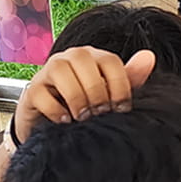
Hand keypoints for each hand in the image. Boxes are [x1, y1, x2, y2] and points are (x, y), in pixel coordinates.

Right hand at [14, 47, 155, 141]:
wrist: (51, 124)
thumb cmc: (83, 106)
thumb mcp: (109, 93)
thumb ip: (129, 78)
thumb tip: (149, 57)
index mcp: (91, 57)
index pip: (109, 60)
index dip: (119, 85)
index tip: (121, 108)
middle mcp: (68, 59)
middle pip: (84, 62)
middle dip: (96, 92)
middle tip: (101, 113)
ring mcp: (46, 72)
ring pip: (60, 71)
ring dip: (76, 97)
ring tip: (83, 117)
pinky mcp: (31, 90)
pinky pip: (41, 93)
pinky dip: (56, 110)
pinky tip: (66, 121)